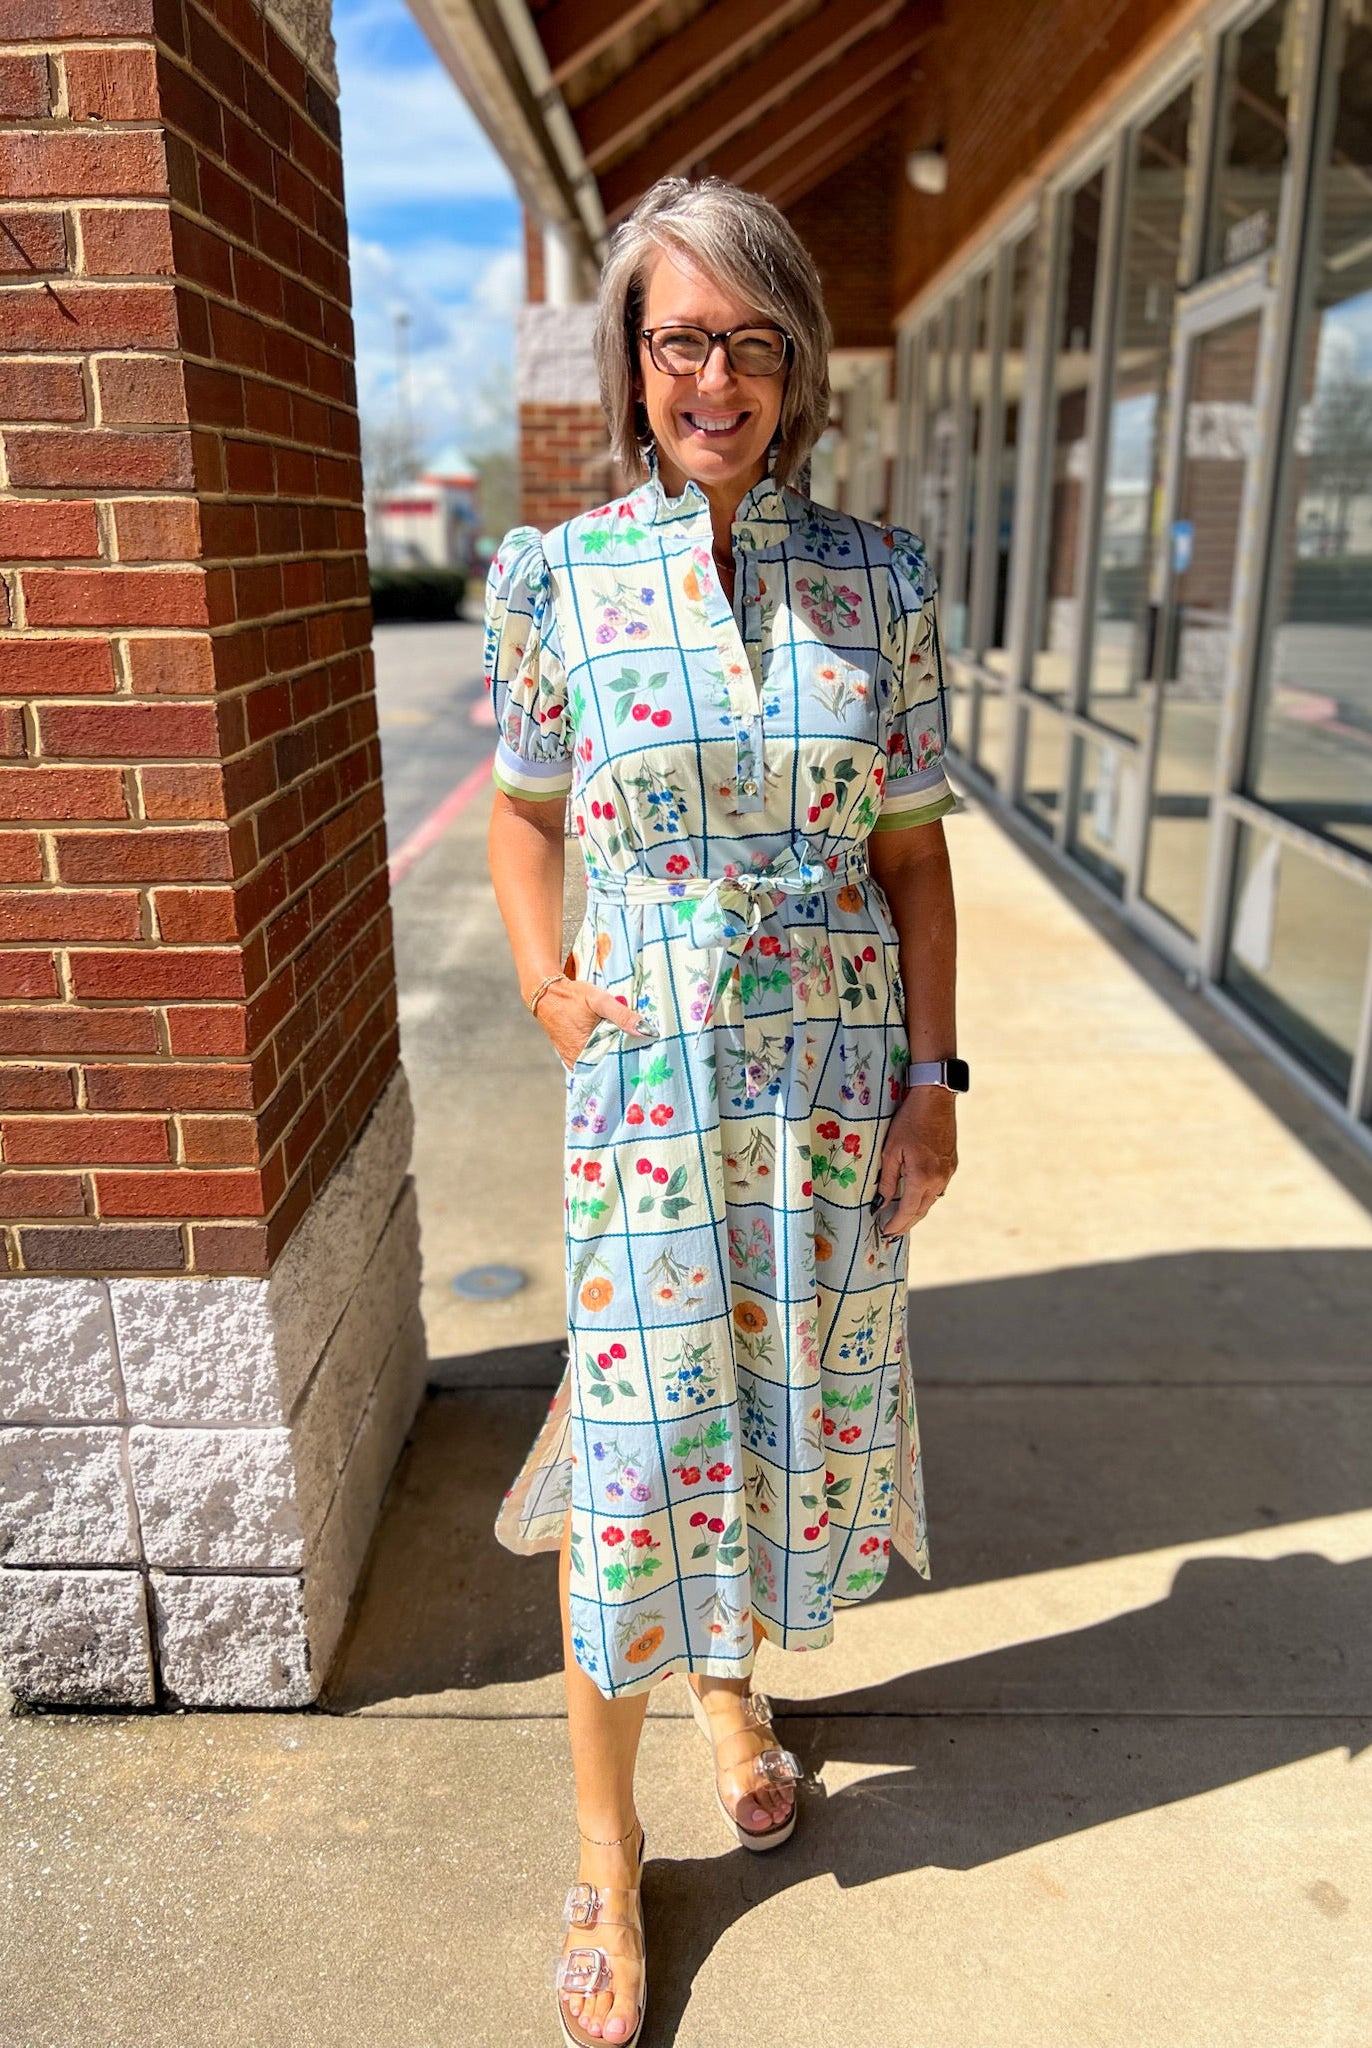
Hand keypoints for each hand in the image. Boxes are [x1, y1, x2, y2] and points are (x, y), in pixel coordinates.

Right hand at [534, 976, 655, 1069]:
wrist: (546, 994)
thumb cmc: (572, 996)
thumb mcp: (600, 1001)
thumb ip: (623, 1015)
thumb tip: (648, 1031)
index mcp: (586, 1052)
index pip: (617, 1066)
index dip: (633, 1061)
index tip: (648, 1057)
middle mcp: (578, 1062)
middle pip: (609, 1067)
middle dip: (625, 1060)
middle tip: (643, 1053)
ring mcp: (574, 1061)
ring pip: (601, 1064)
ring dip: (614, 1057)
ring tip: (631, 1050)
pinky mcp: (571, 1056)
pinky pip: (592, 1060)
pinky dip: (602, 1054)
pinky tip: (613, 1046)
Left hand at [872, 1087, 956, 1235]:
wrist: (936, 1099)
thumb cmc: (909, 1121)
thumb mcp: (891, 1150)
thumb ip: (887, 1180)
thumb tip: (880, 1203)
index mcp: (922, 1178)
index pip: (908, 1211)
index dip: (896, 1224)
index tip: (885, 1233)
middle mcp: (939, 1180)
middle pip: (921, 1211)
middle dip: (906, 1224)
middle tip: (891, 1233)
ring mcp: (948, 1173)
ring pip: (931, 1201)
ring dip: (916, 1212)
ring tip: (901, 1219)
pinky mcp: (952, 1165)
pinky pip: (938, 1188)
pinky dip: (925, 1197)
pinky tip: (915, 1197)